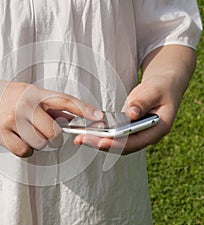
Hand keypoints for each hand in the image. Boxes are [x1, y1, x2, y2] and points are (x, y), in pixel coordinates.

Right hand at [0, 79, 102, 156]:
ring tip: (24, 131)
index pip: (65, 100)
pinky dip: (24, 149)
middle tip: (41, 130)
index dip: (84, 109)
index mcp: (35, 93)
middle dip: (52, 136)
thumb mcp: (28, 92)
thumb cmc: (6, 95)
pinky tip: (16, 138)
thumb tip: (72, 118)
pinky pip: (25, 151)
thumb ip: (49, 105)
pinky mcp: (1, 133)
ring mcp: (13, 119)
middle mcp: (25, 105)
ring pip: (40, 143)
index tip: (99, 116)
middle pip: (54, 132)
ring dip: (36, 142)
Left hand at [73, 45, 195, 153]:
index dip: (120, 143)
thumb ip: (143, 102)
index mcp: (158, 129)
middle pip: (123, 146)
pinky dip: (100, 134)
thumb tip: (132, 114)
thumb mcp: (155, 91)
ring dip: (98, 141)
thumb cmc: (161, 87)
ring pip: (117, 143)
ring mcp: (137, 134)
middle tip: (83, 140)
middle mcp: (147, 135)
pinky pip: (113, 135)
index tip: (103, 142)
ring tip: (80, 137)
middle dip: (102, 144)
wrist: (163, 86)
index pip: (137, 141)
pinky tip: (86, 131)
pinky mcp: (128, 129)